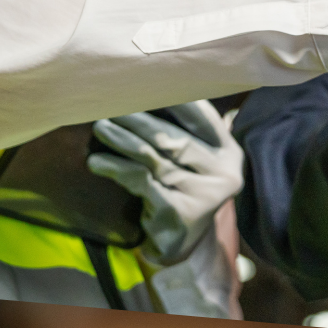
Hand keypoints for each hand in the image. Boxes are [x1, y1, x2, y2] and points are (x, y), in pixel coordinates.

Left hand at [88, 101, 244, 266]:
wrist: (179, 245)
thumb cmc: (182, 191)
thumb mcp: (195, 162)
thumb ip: (188, 131)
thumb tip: (151, 85)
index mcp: (230, 154)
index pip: (203, 118)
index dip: (175, 99)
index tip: (144, 83)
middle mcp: (223, 174)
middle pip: (175, 139)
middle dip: (139, 120)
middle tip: (111, 107)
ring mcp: (203, 195)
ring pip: (155, 158)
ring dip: (123, 141)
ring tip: (101, 128)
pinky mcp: (179, 212)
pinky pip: (141, 182)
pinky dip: (116, 169)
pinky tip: (97, 162)